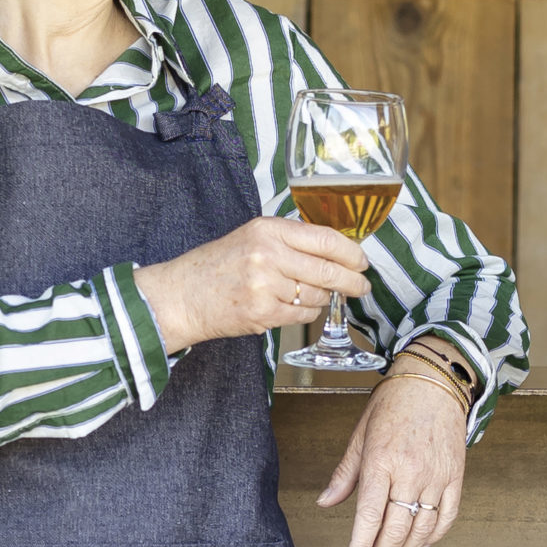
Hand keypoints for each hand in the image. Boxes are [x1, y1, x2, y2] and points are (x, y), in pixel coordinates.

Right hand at [134, 217, 369, 352]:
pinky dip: (306, 314)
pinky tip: (294, 308)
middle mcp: (268, 254)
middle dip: (352, 281)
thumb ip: (290, 241)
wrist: (183, 295)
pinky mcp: (263, 313)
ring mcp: (266, 286)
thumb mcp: (252, 238)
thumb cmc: (218, 266)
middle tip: (362, 286)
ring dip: (322, 299)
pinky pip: (302, 316)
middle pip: (328, 270)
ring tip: (308, 295)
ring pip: (317, 296)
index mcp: (268, 229)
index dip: (351, 252)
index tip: (362, 261)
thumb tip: (336, 253)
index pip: (325, 239)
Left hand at [317, 367, 467, 546]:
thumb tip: (325, 503)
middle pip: (396, 530)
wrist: (435, 382)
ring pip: (421, 530)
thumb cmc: (394, 404)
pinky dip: (432, 538)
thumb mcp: (361, 435)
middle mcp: (410, 472)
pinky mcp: (455, 478)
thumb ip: (344, 474)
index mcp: (381, 461)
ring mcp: (436, 477)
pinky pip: (446, 518)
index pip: (369, 516)